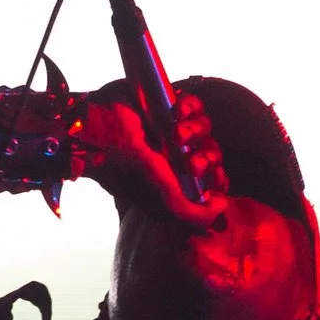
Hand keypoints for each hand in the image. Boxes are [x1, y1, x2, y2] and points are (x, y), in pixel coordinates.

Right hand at [69, 79, 230, 221]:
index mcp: (176, 182)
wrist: (97, 129)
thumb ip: (194, 215)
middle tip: (190, 162)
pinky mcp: (168, 105)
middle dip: (207, 157)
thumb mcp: (163, 200)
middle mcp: (177, 157)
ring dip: (195, 130)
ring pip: (206, 128)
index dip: (217, 178)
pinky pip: (196, 104)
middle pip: (213, 153)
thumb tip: (222, 205)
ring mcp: (173, 129)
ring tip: (174, 133)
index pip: (213, 181)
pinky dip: (190, 107)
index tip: (211, 178)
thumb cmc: (126, 167)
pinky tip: (175, 111)